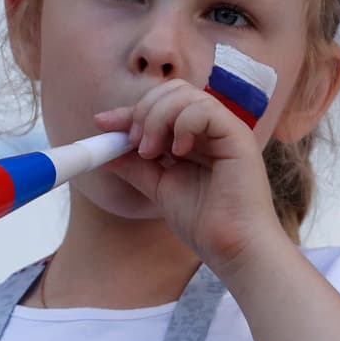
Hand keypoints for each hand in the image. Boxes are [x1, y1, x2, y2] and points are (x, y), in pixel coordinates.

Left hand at [94, 79, 282, 272]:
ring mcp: (225, 129)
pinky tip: (179, 152)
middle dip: (144, 110)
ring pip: (186, 95)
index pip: (160, 107)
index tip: (102, 123)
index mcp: (194, 137)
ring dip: (158, 117)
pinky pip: (205, 109)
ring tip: (152, 152)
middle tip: (135, 143)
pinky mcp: (238, 135)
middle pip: (172, 91)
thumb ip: (135, 166)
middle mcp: (210, 128)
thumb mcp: (159, 188)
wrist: (233, 249)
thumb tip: (105, 151)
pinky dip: (183, 124)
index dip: (129, 111)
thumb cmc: (204, 223)